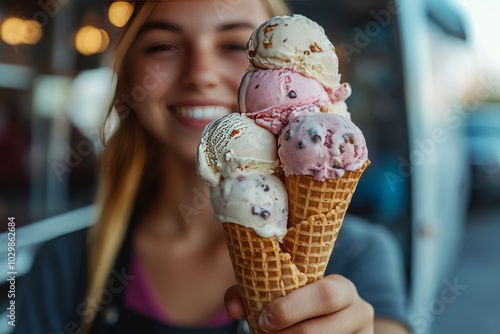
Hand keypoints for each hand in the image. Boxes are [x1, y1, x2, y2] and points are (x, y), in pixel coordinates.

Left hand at [225, 274, 373, 332]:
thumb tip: (234, 309)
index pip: (324, 294)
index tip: (264, 317)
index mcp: (342, 287)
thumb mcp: (287, 293)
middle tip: (264, 333)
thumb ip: (254, 292)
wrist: (332, 322)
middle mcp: (359, 311)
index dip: (290, 309)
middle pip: (320, 330)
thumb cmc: (302, 305)